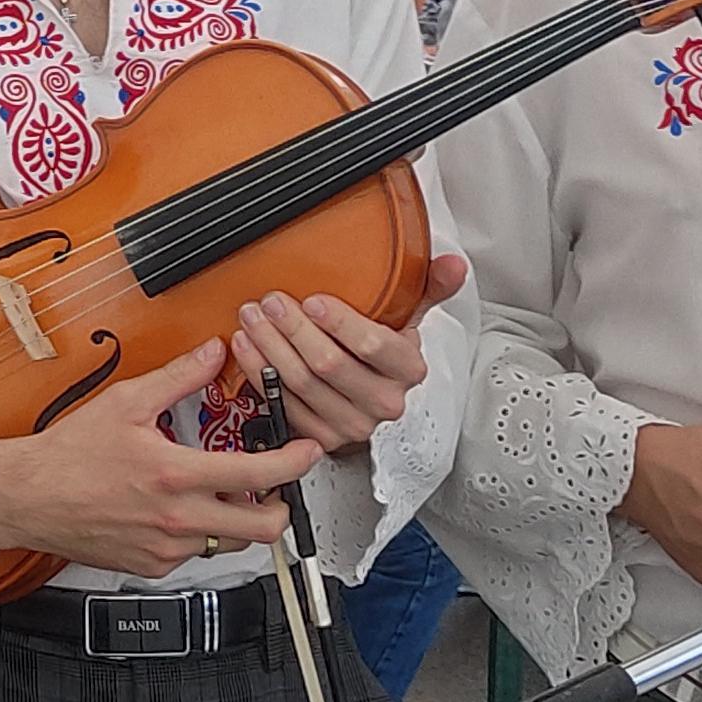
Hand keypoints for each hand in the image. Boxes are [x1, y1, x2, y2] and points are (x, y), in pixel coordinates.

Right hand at [0, 339, 321, 576]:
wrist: (27, 497)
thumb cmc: (67, 455)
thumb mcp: (126, 402)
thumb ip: (178, 377)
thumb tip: (212, 353)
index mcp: (175, 475)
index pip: (259, 475)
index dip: (296, 461)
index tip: (307, 450)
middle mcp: (177, 519)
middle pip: (264, 527)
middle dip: (282, 505)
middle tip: (275, 485)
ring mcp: (167, 549)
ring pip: (230, 542)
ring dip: (237, 519)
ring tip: (220, 492)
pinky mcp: (153, 566)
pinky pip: (196, 554)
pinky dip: (199, 533)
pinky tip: (179, 508)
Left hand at [229, 254, 465, 453]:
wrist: (369, 398)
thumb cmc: (385, 353)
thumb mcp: (409, 317)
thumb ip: (429, 286)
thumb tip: (453, 263)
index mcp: (407, 370)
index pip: (374, 346)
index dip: (340, 323)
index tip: (313, 299)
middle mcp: (383, 401)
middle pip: (329, 364)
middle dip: (293, 329)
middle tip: (271, 302)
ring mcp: (351, 424)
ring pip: (302, 383)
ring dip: (270, 346)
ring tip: (252, 317)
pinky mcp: (321, 437)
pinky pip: (283, 404)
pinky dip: (259, 372)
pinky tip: (248, 347)